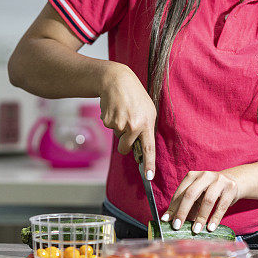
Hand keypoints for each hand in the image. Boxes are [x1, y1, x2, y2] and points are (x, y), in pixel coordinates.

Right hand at [99, 63, 156, 178]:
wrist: (117, 81)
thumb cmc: (136, 97)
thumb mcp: (148, 110)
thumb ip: (146, 129)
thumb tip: (140, 148)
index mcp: (146, 124)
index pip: (148, 149)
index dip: (149, 164)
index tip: (149, 177)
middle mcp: (132, 126)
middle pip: (126, 148)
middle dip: (125, 144)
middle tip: (128, 127)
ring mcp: (119, 124)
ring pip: (118, 137)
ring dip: (120, 128)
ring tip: (123, 111)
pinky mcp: (107, 121)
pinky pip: (110, 128)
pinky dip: (112, 121)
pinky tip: (116, 109)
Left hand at [161, 170, 240, 232]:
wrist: (234, 181)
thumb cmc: (211, 190)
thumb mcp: (198, 195)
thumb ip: (187, 205)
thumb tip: (172, 221)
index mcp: (193, 176)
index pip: (181, 192)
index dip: (173, 207)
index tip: (166, 220)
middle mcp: (205, 175)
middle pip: (191, 194)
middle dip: (182, 211)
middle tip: (177, 226)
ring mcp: (219, 180)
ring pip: (207, 200)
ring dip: (200, 217)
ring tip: (196, 230)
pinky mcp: (230, 188)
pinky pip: (222, 205)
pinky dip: (215, 218)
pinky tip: (210, 228)